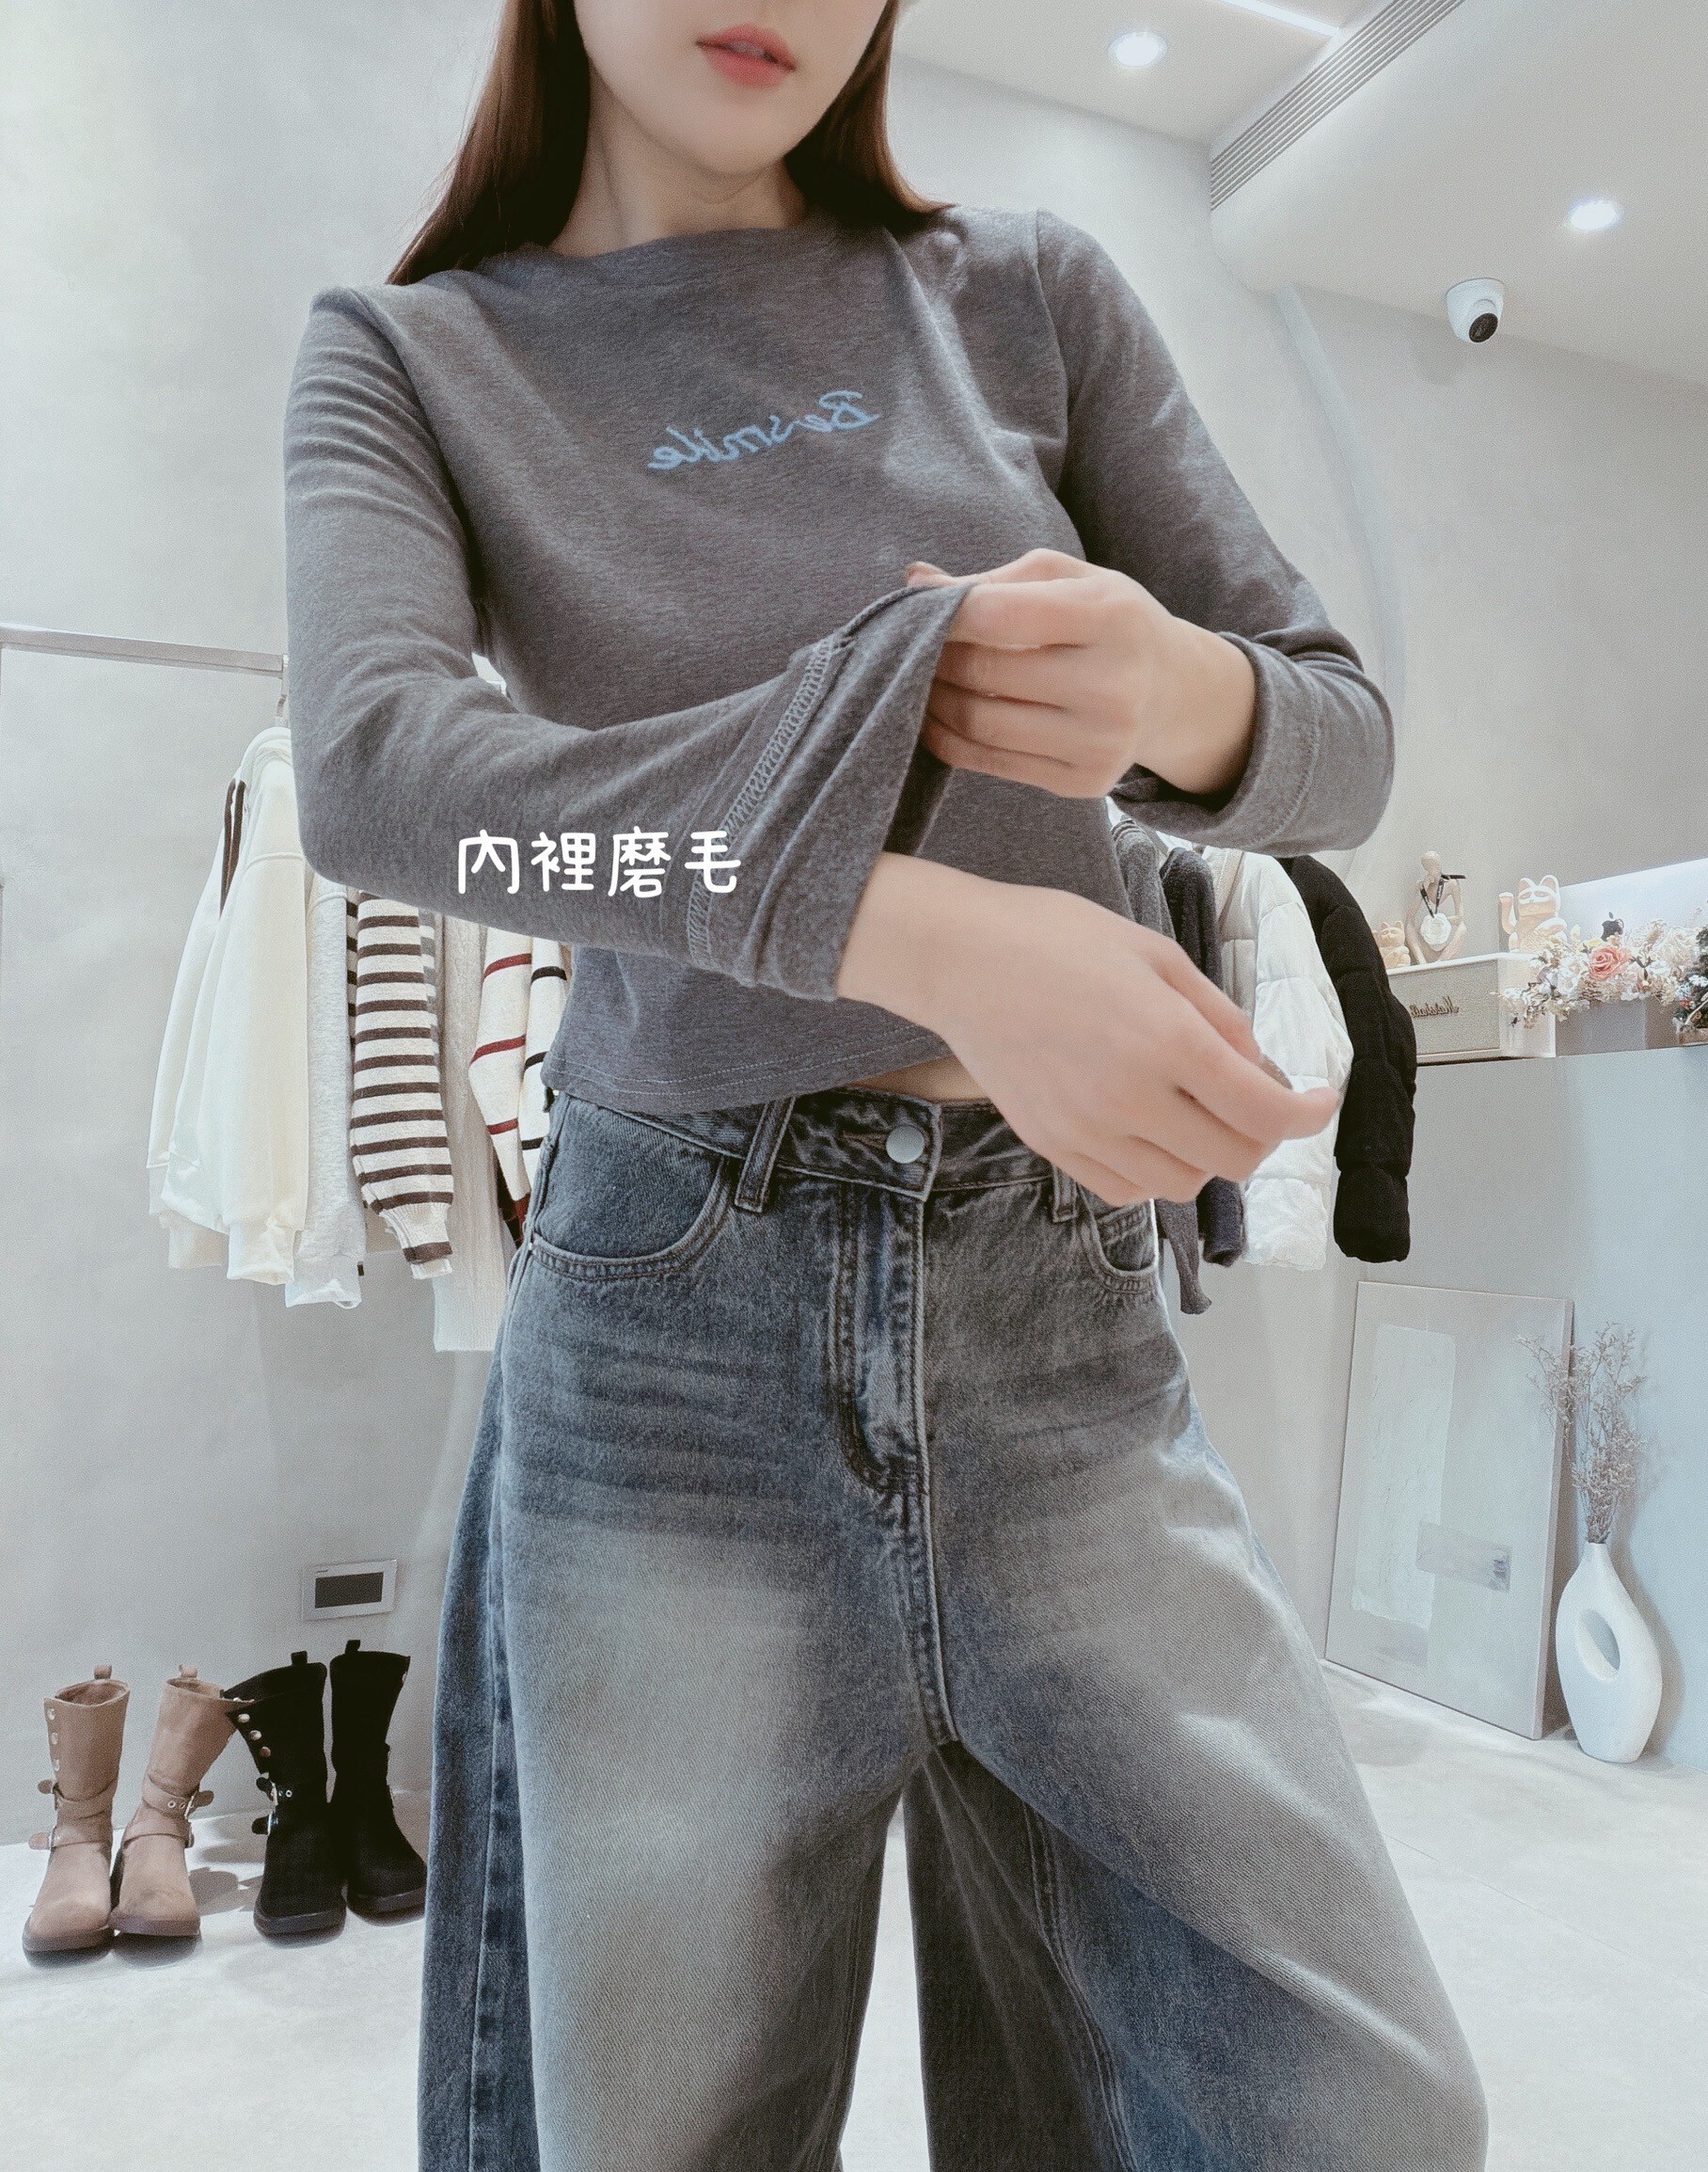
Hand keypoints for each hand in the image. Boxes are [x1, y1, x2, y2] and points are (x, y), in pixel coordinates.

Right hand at [837, 854, 1338, 1206]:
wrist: (959, 960)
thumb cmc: (1056, 938)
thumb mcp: (1156, 954)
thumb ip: (1217, 1017)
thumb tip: (1257, 1068)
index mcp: (1167, 1040)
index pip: (1264, 1111)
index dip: (1308, 1113)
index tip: (1319, 1100)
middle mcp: (1131, 1098)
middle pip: (1232, 1159)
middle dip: (1262, 1135)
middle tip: (1257, 1102)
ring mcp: (1088, 1130)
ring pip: (1182, 1184)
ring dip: (1208, 1156)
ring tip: (1197, 1113)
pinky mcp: (1053, 1145)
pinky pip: (1127, 1190)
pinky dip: (1156, 1172)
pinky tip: (1151, 1132)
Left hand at [906, 547, 1256, 800]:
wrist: (1170, 692)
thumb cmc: (1107, 622)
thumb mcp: (1069, 581)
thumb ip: (993, 581)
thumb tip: (913, 582)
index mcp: (1111, 616)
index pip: (1000, 615)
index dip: (947, 614)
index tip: (924, 611)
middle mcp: (1112, 684)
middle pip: (985, 672)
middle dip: (935, 657)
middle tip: (916, 647)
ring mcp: (1100, 741)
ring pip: (981, 724)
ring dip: (933, 701)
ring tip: (922, 679)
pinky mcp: (1082, 782)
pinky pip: (990, 763)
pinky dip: (948, 738)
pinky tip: (937, 717)